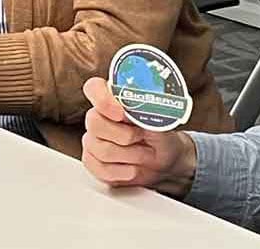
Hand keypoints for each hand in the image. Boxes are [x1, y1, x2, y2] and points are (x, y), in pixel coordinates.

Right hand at [81, 76, 197, 196]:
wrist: (166, 159)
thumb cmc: (162, 134)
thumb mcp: (160, 118)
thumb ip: (144, 109)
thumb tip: (135, 104)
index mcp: (113, 98)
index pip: (94, 88)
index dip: (103, 100)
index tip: (121, 113)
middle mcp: (99, 116)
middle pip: (94, 122)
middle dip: (124, 135)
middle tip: (142, 137)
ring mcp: (93, 139)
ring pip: (99, 148)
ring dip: (129, 155)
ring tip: (144, 153)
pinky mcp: (93, 161)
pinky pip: (98, 167)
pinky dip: (121, 171)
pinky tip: (133, 168)